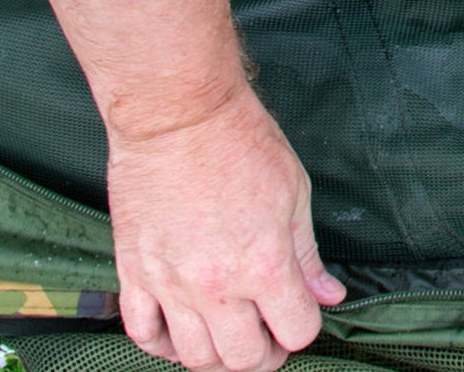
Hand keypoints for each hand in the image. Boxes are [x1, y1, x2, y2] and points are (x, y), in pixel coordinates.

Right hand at [109, 87, 345, 371]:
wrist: (179, 115)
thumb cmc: (242, 141)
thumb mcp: (293, 191)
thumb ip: (308, 254)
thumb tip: (329, 295)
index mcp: (264, 264)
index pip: (296, 332)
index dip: (305, 327)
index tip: (302, 313)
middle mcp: (216, 285)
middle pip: (243, 359)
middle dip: (265, 355)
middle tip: (270, 335)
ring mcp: (170, 284)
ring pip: (195, 358)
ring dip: (218, 355)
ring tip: (230, 332)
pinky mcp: (134, 273)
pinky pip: (142, 334)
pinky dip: (164, 345)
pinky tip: (181, 332)